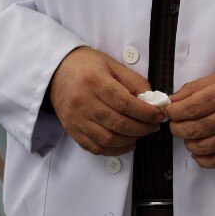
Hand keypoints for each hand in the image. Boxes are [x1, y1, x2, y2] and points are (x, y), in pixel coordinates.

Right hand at [49, 47, 164, 155]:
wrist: (56, 71)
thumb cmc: (86, 65)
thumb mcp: (111, 64)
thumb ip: (133, 81)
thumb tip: (151, 100)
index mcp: (95, 81)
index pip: (125, 103)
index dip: (145, 112)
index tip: (158, 115)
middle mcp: (84, 102)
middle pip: (118, 123)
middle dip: (142, 128)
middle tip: (154, 126)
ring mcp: (77, 119)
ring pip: (108, 139)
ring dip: (130, 140)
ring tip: (142, 134)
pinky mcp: (72, 130)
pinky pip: (95, 148)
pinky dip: (114, 150)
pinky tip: (127, 144)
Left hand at [166, 63, 214, 168]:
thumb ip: (197, 87)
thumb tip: (174, 100)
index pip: (192, 107)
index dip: (175, 112)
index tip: (169, 110)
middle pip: (195, 129)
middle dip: (178, 128)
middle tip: (176, 123)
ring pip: (204, 147)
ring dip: (189, 143)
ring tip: (188, 135)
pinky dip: (204, 160)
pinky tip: (198, 152)